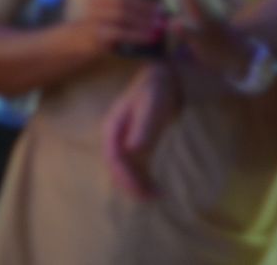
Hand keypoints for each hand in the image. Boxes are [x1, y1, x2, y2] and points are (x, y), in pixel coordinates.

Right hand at [80, 0, 166, 54]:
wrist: (87, 38)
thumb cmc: (110, 16)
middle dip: (144, 6)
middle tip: (162, 13)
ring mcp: (93, 16)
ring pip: (120, 16)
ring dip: (143, 21)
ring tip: (160, 26)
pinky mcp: (96, 34)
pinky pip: (118, 33)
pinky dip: (137, 35)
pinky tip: (151, 37)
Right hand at [103, 63, 179, 199]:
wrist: (163, 78)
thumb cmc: (156, 92)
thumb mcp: (152, 108)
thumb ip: (143, 129)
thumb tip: (133, 150)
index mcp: (113, 128)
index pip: (114, 159)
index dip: (127, 178)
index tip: (144, 192)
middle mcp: (115, 136)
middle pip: (116, 166)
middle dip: (131, 184)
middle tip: (152, 198)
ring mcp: (124, 139)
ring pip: (124, 167)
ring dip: (136, 183)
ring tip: (156, 195)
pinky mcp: (136, 141)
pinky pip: (135, 164)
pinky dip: (142, 176)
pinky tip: (155, 185)